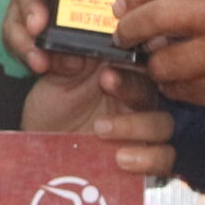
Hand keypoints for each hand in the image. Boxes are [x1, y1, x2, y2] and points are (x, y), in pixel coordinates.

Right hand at [3, 0, 89, 74]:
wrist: (106, 3)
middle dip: (31, 6)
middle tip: (38, 25)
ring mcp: (25, 0)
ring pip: (14, 13)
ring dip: (24, 36)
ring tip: (38, 56)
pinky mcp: (23, 27)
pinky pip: (16, 39)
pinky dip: (26, 53)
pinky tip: (38, 64)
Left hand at [22, 55, 175, 178]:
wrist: (41, 150)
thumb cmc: (54, 109)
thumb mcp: (54, 82)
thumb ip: (63, 62)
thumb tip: (67, 45)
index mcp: (123, 71)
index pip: (144, 57)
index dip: (136, 54)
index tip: (109, 57)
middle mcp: (137, 98)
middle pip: (155, 87)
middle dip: (131, 84)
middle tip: (105, 80)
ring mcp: (143, 129)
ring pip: (162, 124)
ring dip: (135, 125)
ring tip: (99, 128)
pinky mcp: (143, 159)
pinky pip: (163, 157)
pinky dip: (147, 159)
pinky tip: (120, 159)